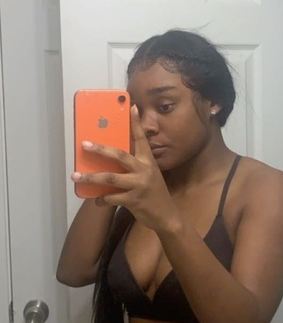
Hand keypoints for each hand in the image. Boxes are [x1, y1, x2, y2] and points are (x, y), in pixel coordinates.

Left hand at [71, 106, 175, 231]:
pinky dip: (101, 199)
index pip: (141, 139)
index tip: (131, 107)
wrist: (166, 215)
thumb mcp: (149, 175)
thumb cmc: (153, 193)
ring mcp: (138, 185)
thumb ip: (135, 165)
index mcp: (148, 161)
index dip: (136, 123)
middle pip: (119, 155)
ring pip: (110, 178)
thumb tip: (111, 157)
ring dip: (91, 177)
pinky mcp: (133, 200)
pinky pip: (111, 197)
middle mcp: (144, 170)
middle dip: (100, 149)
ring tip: (76, 175)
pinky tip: (97, 199)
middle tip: (85, 144)